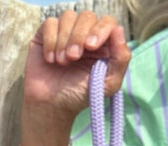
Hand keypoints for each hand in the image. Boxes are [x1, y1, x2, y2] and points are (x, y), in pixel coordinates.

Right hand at [23, 11, 130, 126]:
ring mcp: (65, 33)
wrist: (51, 106)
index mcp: (103, 44)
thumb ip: (121, 59)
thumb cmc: (79, 96)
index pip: (107, 22)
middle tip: (73, 58)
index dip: (100, 30)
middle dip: (79, 37)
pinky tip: (50, 59)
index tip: (91, 47)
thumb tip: (118, 29)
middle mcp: (85, 34)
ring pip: (68, 17)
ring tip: (61, 63)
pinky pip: (50, 24)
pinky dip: (50, 41)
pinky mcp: (46, 35)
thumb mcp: (108, 84)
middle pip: (87, 16)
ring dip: (64, 40)